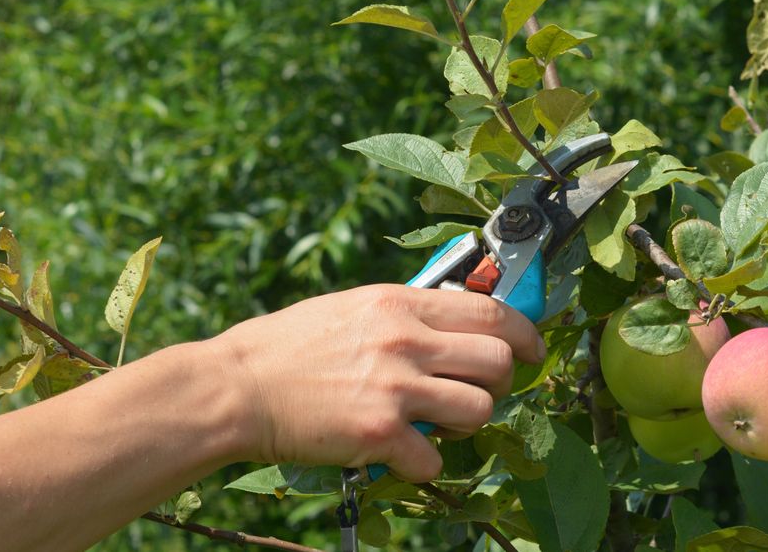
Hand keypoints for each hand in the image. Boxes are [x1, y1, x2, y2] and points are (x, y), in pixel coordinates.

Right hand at [208, 284, 545, 481]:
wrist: (236, 388)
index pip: (491, 310)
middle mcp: (405, 340)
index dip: (524, 333)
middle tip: (472, 392)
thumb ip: (404, 315)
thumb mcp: (352, 308)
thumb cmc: (287, 347)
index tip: (531, 349)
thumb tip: (451, 322)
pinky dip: (423, 463)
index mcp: (399, 304)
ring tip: (434, 424)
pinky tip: (398, 453)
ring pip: (480, 409)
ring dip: (465, 424)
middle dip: (498, 383)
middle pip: (499, 361)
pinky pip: (435, 458)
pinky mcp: (379, 433)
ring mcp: (395, 387)